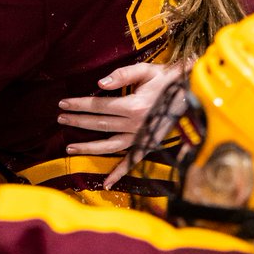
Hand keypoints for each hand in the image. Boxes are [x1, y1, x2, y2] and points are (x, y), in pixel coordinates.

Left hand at [58, 62, 183, 187]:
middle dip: (78, 121)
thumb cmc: (167, 79)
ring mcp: (142, 137)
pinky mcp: (148, 145)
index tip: (63, 103)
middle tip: (60, 118)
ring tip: (70, 147)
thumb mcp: (146, 71)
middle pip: (100, 125)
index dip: (80, 104)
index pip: (99, 106)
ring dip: (89, 147)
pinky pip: (132, 162)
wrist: (193, 93)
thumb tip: (99, 84)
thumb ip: (122, 75)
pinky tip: (106, 183)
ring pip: (110, 146)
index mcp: (134, 106)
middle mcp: (136, 125)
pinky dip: (119, 173)